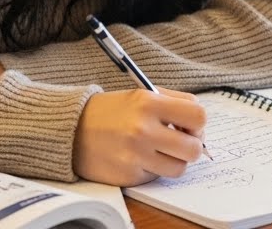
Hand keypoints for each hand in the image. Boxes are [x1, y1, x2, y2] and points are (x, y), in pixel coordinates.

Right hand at [74, 88, 206, 185]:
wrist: (71, 129)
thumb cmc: (111, 111)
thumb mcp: (141, 94)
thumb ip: (173, 104)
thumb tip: (199, 127)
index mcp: (149, 103)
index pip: (198, 116)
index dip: (198, 124)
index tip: (190, 126)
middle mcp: (142, 130)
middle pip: (193, 148)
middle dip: (191, 146)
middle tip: (179, 142)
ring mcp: (135, 156)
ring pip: (179, 168)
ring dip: (174, 161)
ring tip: (160, 151)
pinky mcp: (128, 176)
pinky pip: (156, 177)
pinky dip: (153, 169)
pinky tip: (139, 158)